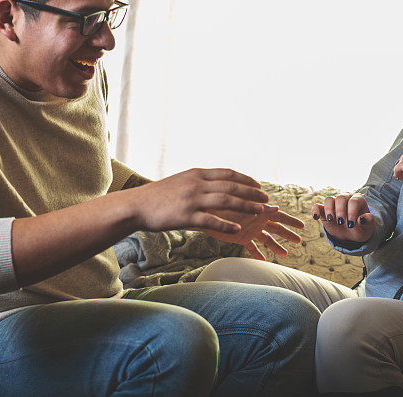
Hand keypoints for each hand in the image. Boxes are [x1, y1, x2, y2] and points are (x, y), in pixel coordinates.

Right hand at [125, 168, 267, 233]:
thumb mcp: (181, 181)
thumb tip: (216, 185)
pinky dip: (226, 224)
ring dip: (245, 206)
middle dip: (251, 193)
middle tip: (266, 199)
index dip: (245, 179)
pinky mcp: (185, 216)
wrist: (136, 205)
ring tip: (260, 212)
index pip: (227, 173)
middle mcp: (196, 184)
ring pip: (225, 201)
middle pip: (231, 186)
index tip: (258, 185)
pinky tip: (238, 229)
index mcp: (196, 174)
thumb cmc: (158, 196)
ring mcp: (191, 200)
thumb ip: (198, 182)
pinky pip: (211, 220)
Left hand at [203, 204, 303, 259]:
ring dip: (275, 246)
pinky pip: (251, 247)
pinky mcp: (240, 237)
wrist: (208, 209)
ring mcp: (250, 229)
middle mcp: (257, 221)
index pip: (280, 216)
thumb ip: (259, 208)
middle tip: (299, 241)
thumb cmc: (226, 203)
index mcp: (260, 212)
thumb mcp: (244, 205)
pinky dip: (257, 254)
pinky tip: (263, 260)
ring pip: (266, 239)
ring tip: (285, 255)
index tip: (303, 225)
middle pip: (276, 228)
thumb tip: (276, 208)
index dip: (291, 221)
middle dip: (288, 234)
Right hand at [312, 193, 375, 242]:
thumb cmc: (361, 228)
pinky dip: (315, 210)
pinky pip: (317, 206)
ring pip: (329, 199)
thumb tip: (362, 218)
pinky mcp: (324, 210)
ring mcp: (334, 204)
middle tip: (341, 222)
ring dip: (329, 209)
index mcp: (358, 200)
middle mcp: (346, 199)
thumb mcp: (368, 228)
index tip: (351, 224)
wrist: (352, 234)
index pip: (354, 201)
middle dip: (340, 210)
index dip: (352, 212)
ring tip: (331, 220)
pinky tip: (315, 217)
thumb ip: (368, 222)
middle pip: (340, 198)